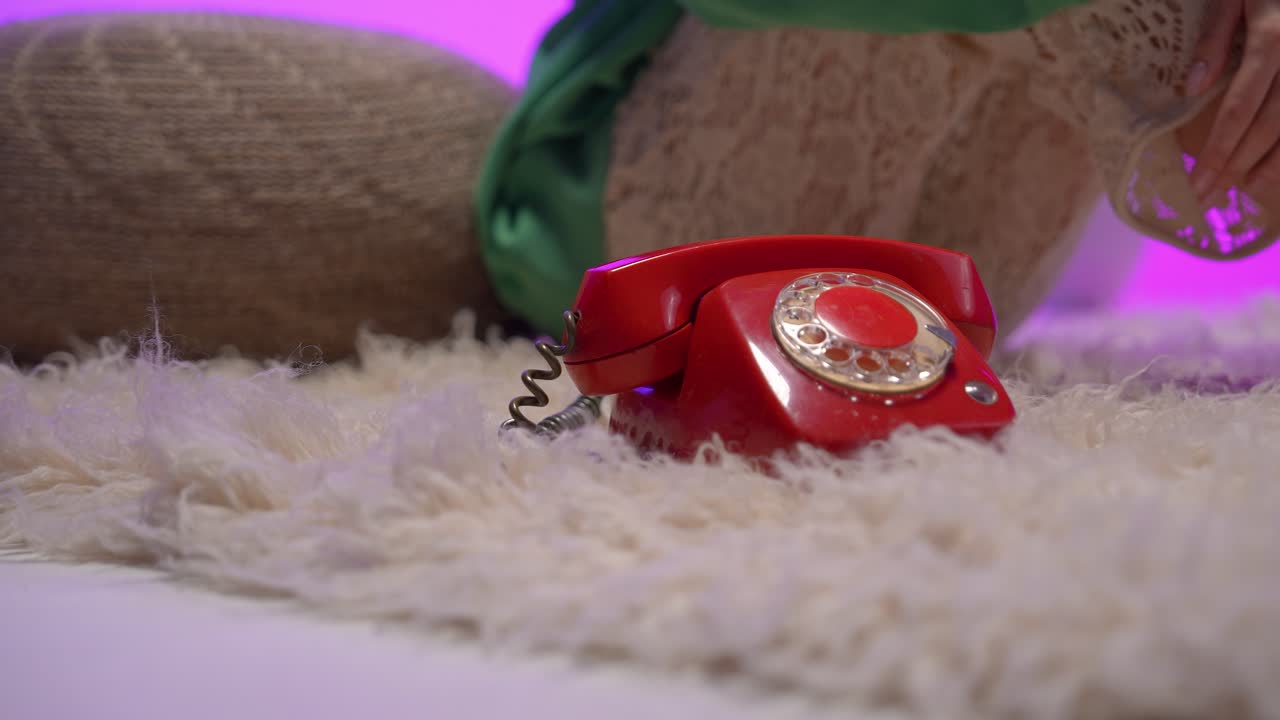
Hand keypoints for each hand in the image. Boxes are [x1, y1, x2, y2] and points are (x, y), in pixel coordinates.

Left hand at [1186, 0, 1279, 203]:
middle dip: (1238, 164)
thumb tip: (1194, 87)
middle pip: (1269, 124)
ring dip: (1274, 163)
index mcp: (1272, 40)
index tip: (1198, 181)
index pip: (1241, 107)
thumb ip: (1214, 38)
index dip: (1219, 148)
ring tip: (1247, 189)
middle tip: (1209, 195)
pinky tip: (1275, 167)